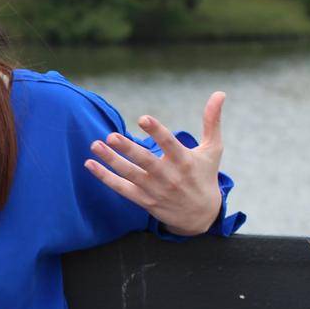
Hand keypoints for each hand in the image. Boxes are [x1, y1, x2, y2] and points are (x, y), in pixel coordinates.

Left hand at [85, 92, 225, 234]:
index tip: (143, 118)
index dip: (157, 131)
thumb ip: (212, 121)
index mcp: (185, 161)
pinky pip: (121, 188)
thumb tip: (219, 93)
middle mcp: (169, 176)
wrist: (201, 215)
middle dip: (128, 149)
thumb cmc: (205, 176)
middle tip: (111, 135)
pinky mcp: (143, 200)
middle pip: (145, 161)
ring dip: (111, 160)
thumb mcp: (213, 149)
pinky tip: (90, 164)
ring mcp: (155, 190)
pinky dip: (105, 177)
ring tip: (95, 145)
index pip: (170, 144)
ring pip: (130, 175)